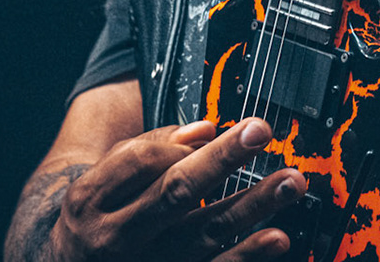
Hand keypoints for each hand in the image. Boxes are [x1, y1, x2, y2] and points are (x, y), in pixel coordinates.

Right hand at [46, 118, 305, 261]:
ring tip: (288, 183)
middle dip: (220, 160)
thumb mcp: (102, 179)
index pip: (138, 162)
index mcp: (91, 199)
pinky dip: (245, 255)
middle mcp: (114, 236)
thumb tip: (204, 130)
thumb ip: (149, 149)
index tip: (212, 129)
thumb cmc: (95, 214)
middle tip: (259, 132)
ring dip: (251, 207)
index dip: (176, 143)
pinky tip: (275, 237)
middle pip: (174, 193)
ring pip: (203, 234)